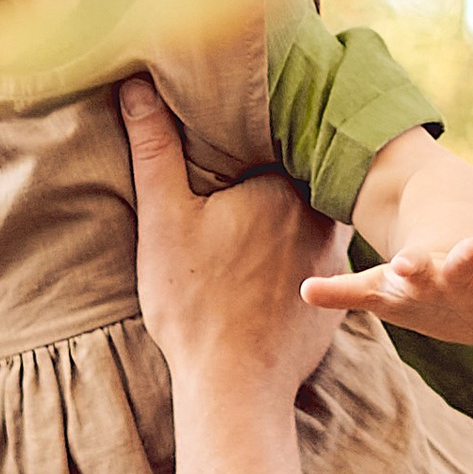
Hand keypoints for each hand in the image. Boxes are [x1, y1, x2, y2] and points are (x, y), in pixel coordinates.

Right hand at [122, 77, 339, 396]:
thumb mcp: (164, 220)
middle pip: (308, 169)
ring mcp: (335, 258)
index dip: (269, 117)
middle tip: (252, 149)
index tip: (246, 108)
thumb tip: (136, 85)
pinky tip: (274, 254)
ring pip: (319, 211)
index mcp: (287, 185)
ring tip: (264, 197)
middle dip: (285, 158)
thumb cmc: (196, 306)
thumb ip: (155, 149)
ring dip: (298, 202)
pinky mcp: (335, 295)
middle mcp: (323, 216)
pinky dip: (303, 247)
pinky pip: (323, 253)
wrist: (235, 388)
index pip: (288, 130)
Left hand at [299, 236, 472, 342]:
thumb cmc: (408, 286)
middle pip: (460, 265)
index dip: (410, 267)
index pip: (414, 268)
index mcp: (422, 273)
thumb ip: (342, 292)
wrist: (450, 277)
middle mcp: (455, 275)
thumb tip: (301, 290)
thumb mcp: (376, 290)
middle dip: (466, 259)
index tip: (406, 263)